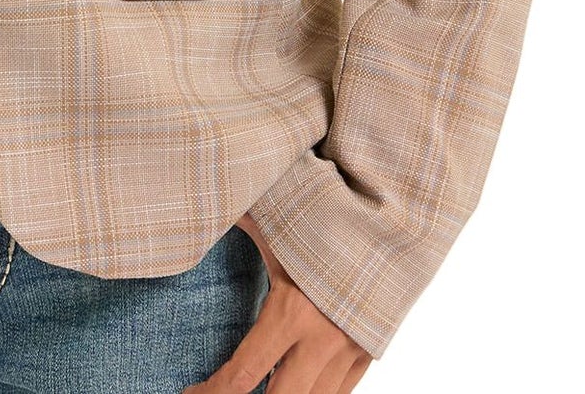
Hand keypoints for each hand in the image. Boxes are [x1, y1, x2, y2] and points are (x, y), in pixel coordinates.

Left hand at [182, 212, 372, 393]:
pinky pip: (339, 393)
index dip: (214, 392)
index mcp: (292, 311)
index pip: (244, 375)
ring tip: (261, 388)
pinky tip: (294, 384)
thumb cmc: (323, 216)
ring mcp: (349, 351)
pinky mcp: (367, 351)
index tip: (193, 392)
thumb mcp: (274, 221)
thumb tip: (200, 209)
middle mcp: (322, 341)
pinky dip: (315, 393)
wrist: (390, 219)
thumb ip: (237, 220)